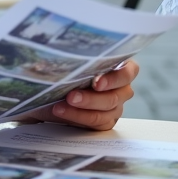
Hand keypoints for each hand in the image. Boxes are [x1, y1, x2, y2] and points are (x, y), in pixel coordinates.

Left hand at [20, 59, 138, 131]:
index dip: (114, 78)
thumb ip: (74, 57)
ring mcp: (115, 106)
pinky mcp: (105, 120)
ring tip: (59, 106)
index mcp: (120, 67)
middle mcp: (121, 88)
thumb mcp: (69, 59)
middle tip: (71, 96)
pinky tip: (62, 112)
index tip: (96, 83)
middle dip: (91, 98)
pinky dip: (78, 118)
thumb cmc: (65, 68)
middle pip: (115, 96)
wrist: (49, 88)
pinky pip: (97, 123)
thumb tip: (58, 55)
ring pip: (106, 112)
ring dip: (82, 110)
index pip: (128, 72)